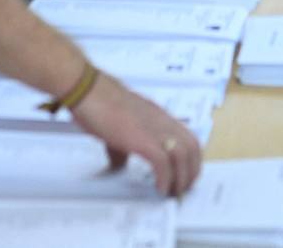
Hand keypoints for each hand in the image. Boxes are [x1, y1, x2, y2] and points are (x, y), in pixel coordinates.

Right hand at [71, 74, 201, 196]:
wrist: (90, 90)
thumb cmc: (101, 102)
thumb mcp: (120, 125)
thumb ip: (125, 144)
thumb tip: (119, 163)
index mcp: (159, 117)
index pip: (188, 138)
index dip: (191, 159)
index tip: (185, 175)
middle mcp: (161, 121)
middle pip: (192, 147)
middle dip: (191, 172)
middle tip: (182, 189)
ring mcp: (153, 129)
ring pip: (183, 155)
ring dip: (181, 178)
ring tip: (173, 192)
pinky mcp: (141, 138)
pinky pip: (163, 162)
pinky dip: (165, 178)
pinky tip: (160, 188)